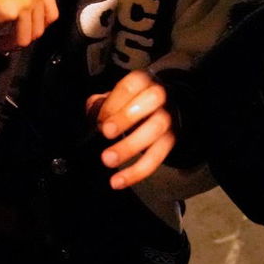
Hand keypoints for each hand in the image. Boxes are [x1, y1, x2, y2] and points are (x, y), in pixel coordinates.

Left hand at [86, 70, 174, 189]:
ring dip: (130, 146)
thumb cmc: (131, 102)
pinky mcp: (171, 141)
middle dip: (127, 116)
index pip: (130, 86)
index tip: (99, 120)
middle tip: (106, 132)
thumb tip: (92, 112)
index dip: (113, 103)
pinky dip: (136, 172)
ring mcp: (168, 118)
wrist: (165, 108)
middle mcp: (159, 96)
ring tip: (108, 160)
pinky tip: (118, 181)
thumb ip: (101, 103)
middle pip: (151, 100)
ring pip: (156, 129)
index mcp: (142, 81)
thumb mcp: (116, 97)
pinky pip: (157, 157)